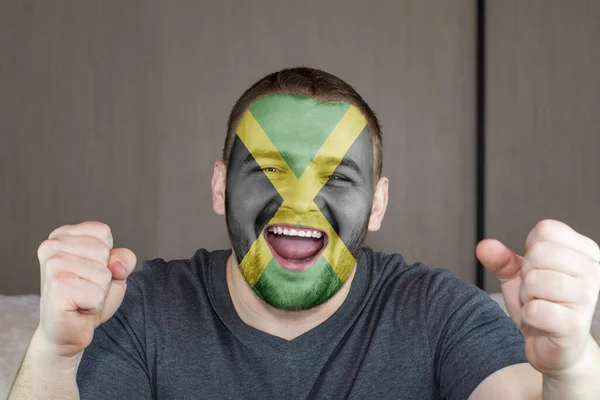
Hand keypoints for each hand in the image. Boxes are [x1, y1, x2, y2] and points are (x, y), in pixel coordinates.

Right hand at [35, 221, 136, 358]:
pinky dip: (94, 305)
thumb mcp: (115, 271)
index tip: (89, 271)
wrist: (68, 331)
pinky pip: (97, 294)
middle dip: (104, 275)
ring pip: (103, 273)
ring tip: (81, 297)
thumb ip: (124, 259)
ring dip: (99, 291)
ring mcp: (52, 266)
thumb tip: (116, 265)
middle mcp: (52, 246)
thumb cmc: (89, 297)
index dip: (107, 256)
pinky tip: (77, 307)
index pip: (103, 232)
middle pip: (104, 252)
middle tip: (85, 288)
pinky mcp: (57, 287)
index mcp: (62, 235)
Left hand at [477, 219, 599, 377]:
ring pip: (535, 281)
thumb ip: (501, 258)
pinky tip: (541, 321)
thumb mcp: (518, 276)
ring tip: (539, 304)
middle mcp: (593, 271)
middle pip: (539, 253)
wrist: (553, 346)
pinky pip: (534, 309)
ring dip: (527, 296)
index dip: (530, 250)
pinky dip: (528, 315)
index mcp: (585, 252)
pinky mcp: (575, 325)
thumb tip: (484, 246)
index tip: (538, 268)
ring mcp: (587, 298)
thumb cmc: (541, 304)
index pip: (546, 230)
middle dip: (527, 274)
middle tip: (536, 291)